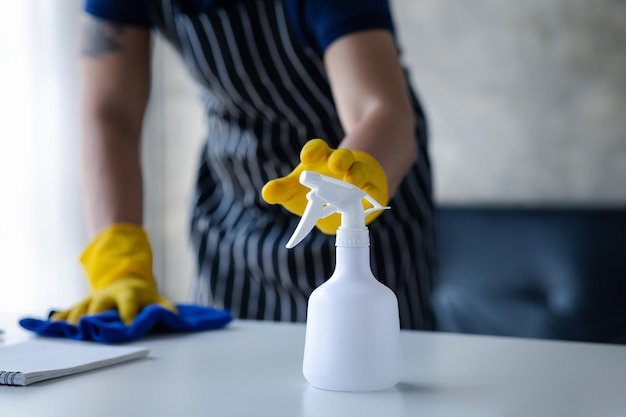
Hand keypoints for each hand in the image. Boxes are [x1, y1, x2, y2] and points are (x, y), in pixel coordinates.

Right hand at [51, 224, 176, 324]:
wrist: (125, 280)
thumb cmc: (143, 296)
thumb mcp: (156, 298)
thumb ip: (165, 307)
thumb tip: (175, 317)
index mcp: (127, 292)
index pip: (128, 302)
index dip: (128, 313)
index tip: (128, 327)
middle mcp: (106, 295)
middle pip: (99, 304)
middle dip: (94, 316)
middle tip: (88, 330)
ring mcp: (91, 299)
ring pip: (80, 307)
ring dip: (73, 320)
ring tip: (68, 332)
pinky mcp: (80, 304)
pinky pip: (66, 311)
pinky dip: (58, 319)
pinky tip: (51, 328)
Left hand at [262, 138, 387, 233]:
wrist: (341, 197)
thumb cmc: (314, 188)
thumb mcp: (295, 189)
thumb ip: (282, 190)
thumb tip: (267, 193)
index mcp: (319, 159)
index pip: (316, 149)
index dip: (313, 151)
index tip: (307, 158)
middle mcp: (339, 164)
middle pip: (341, 155)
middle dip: (339, 158)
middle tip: (335, 165)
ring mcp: (356, 175)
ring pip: (358, 170)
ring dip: (356, 174)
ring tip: (352, 181)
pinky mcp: (368, 189)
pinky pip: (372, 188)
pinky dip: (371, 190)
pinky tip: (370, 194)